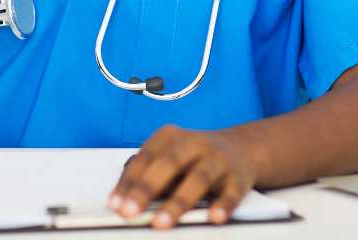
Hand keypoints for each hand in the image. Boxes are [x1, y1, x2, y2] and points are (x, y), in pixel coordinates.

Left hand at [108, 124, 258, 229]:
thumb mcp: (170, 155)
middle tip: (130, 212)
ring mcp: (218, 159)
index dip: (129, 181)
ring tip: (161, 222)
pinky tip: (214, 217)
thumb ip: (149, 173)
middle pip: (168, 164)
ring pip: (198, 178)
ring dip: (178, 201)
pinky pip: (231, 192)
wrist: (241, 148)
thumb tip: (123, 199)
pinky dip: (223, 204)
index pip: (145, 157)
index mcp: (171, 136)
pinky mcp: (238, 177)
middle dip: (147, 189)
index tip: (115, 203)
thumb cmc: (194, 157)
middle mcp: (195, 144)